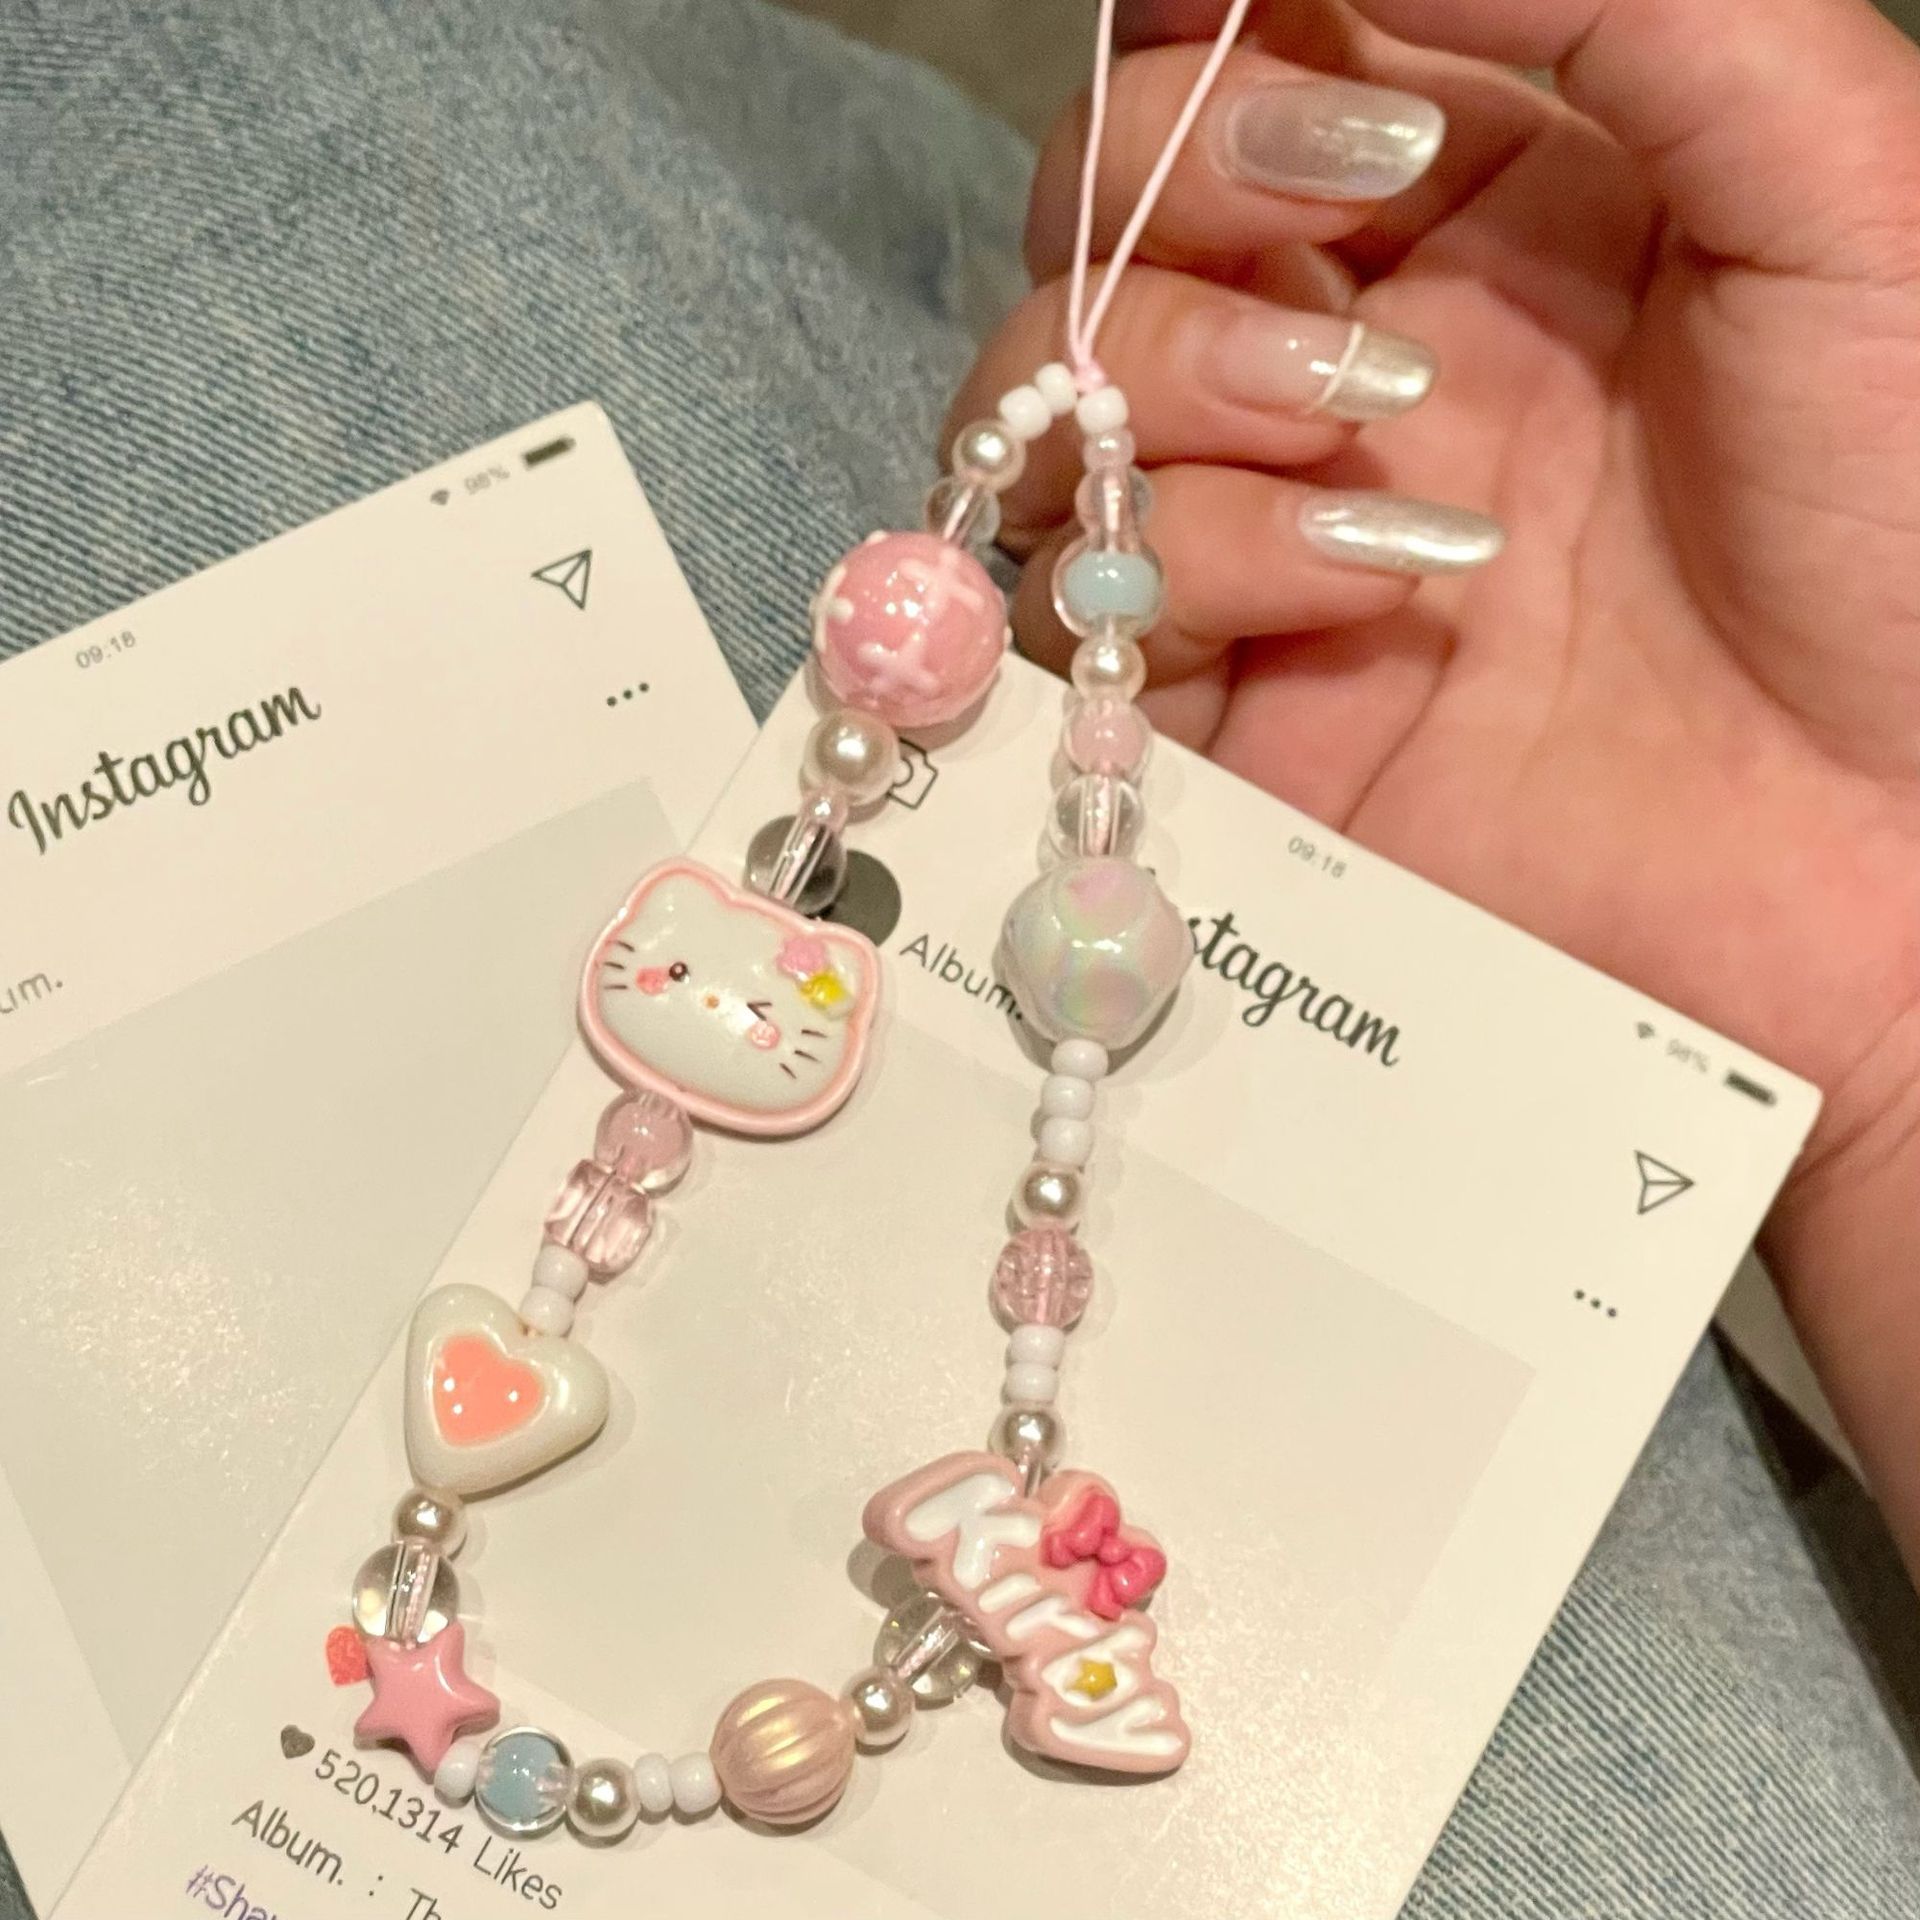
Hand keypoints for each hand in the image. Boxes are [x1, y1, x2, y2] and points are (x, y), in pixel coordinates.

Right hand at [949, 0, 1919, 1573]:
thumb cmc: (1894, 524)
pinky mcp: (1211, 704)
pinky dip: (1202, 551)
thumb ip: (1623, 11)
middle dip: (1177, 158)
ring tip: (1363, 407)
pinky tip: (1371, 586)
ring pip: (1045, 386)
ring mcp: (1256, 531)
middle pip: (1099, 204)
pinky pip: (1077, 591)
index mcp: (1468, 211)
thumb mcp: (1831, 193)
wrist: (1883, 857)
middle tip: (1333, 191)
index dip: (1207, 11)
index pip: (1247, 54)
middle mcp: (1327, 354)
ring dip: (1178, 355)